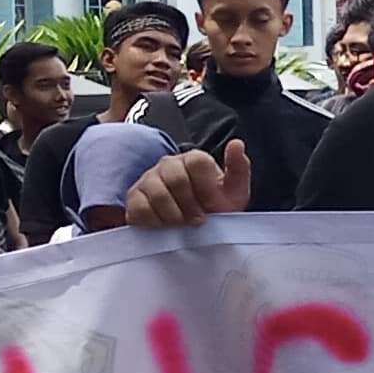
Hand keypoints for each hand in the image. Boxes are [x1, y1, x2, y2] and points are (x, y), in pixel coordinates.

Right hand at [124, 138, 251, 228]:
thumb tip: (237, 144)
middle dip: (190, 205)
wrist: (195, 229)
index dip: (206, 188)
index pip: (197, 162)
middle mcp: (169, 164)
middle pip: (176, 178)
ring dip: (174, 216)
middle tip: (198, 221)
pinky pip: (140, 207)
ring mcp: (149, 179)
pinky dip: (154, 221)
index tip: (213, 206)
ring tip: (183, 226)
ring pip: (157, 193)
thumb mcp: (235, 191)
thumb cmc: (216, 208)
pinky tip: (165, 228)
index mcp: (193, 159)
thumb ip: (238, 168)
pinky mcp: (135, 198)